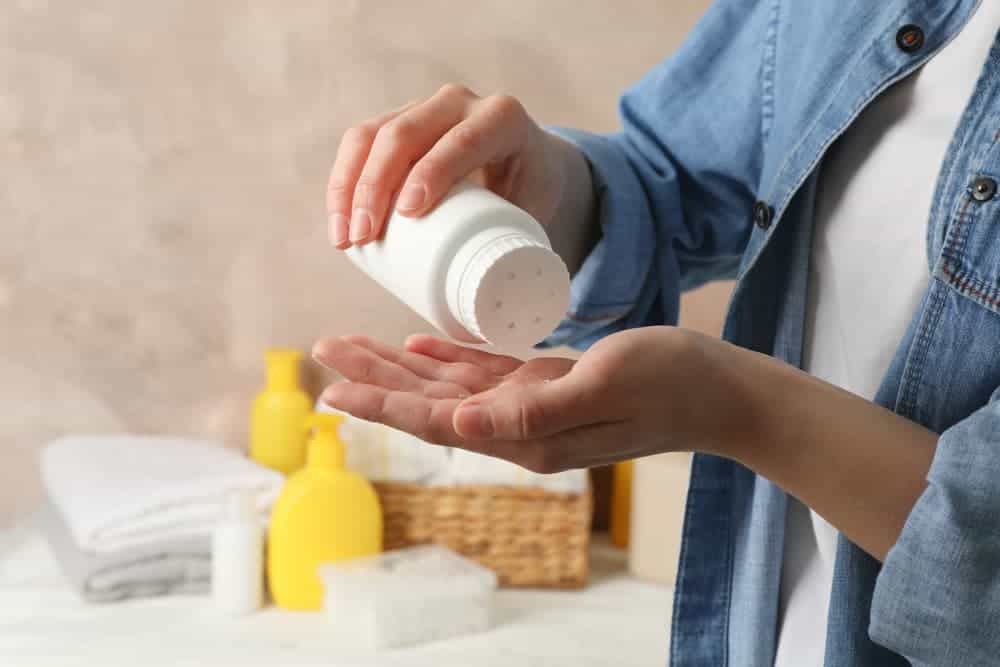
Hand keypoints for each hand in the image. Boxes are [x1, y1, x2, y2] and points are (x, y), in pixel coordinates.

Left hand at [313, 327, 750, 471]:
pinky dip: (447, 356)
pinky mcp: (546, 385)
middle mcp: (520, 427)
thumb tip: (459, 425)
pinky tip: (417, 344)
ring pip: (448, 385)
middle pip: (430, 403)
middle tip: (325, 351)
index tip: (333, 391)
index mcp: (527, 434)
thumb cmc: (670, 382)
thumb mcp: (603, 385)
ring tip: (353, 345)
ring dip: (399, 366)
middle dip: (375, 380)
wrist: (717, 390)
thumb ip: (532, 410)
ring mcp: (531, 406)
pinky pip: (483, 372)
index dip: (383, 405)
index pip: (438, 422)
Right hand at [326, 84, 567, 248]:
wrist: (529, 164)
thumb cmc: (532, 195)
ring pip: (372, 134)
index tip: (409, 212)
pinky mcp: (397, 120)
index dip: (432, 172)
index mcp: (503, 118)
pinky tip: (337, 217)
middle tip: (364, 236)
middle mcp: (460, 103)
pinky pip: (359, 141)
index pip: (462, 140)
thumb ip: (526, 250)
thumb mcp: (539, 210)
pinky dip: (342, 180)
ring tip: (345, 238)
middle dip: (376, 185)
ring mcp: (424, 108)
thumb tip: (496, 317)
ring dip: (349, 186)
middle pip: (405, 133)